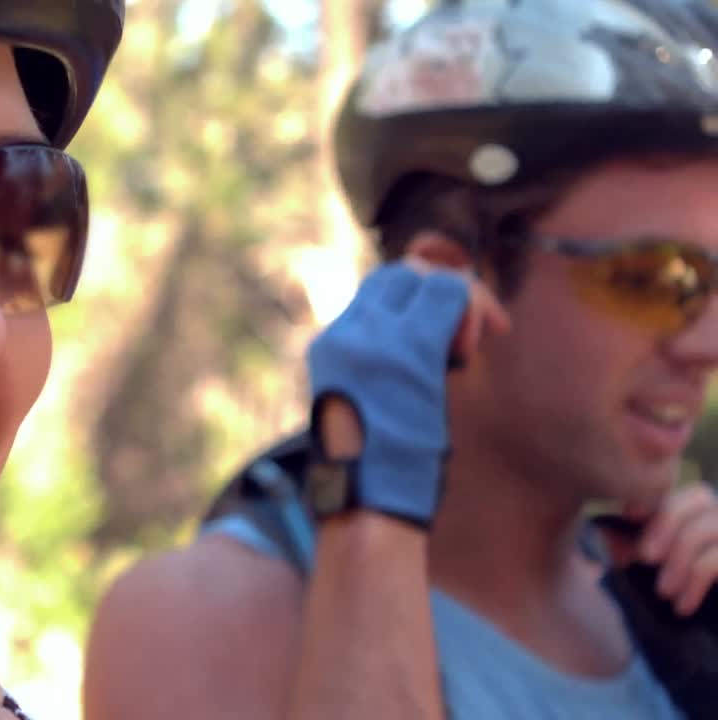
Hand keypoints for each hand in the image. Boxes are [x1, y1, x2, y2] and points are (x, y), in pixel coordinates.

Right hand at [306, 260, 509, 525]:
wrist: (366, 507)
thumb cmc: (377, 474)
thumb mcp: (374, 409)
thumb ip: (390, 370)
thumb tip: (434, 350)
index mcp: (330, 346)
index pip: (379, 291)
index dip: (421, 299)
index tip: (453, 336)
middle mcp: (344, 333)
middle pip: (402, 274)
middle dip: (446, 291)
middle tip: (477, 335)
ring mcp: (373, 338)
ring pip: (428, 277)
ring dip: (464, 300)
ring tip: (473, 345)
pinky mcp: (408, 351)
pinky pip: (448, 295)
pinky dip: (473, 309)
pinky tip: (476, 345)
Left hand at [607, 484, 717, 616]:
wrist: (716, 634)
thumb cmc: (686, 592)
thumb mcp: (657, 566)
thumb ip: (633, 546)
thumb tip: (601, 532)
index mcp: (704, 509)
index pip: (679, 489)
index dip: (655, 497)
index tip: (630, 514)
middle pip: (699, 497)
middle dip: (666, 523)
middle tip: (645, 557)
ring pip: (708, 528)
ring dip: (679, 560)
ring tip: (663, 592)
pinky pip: (717, 560)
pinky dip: (695, 582)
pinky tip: (681, 606)